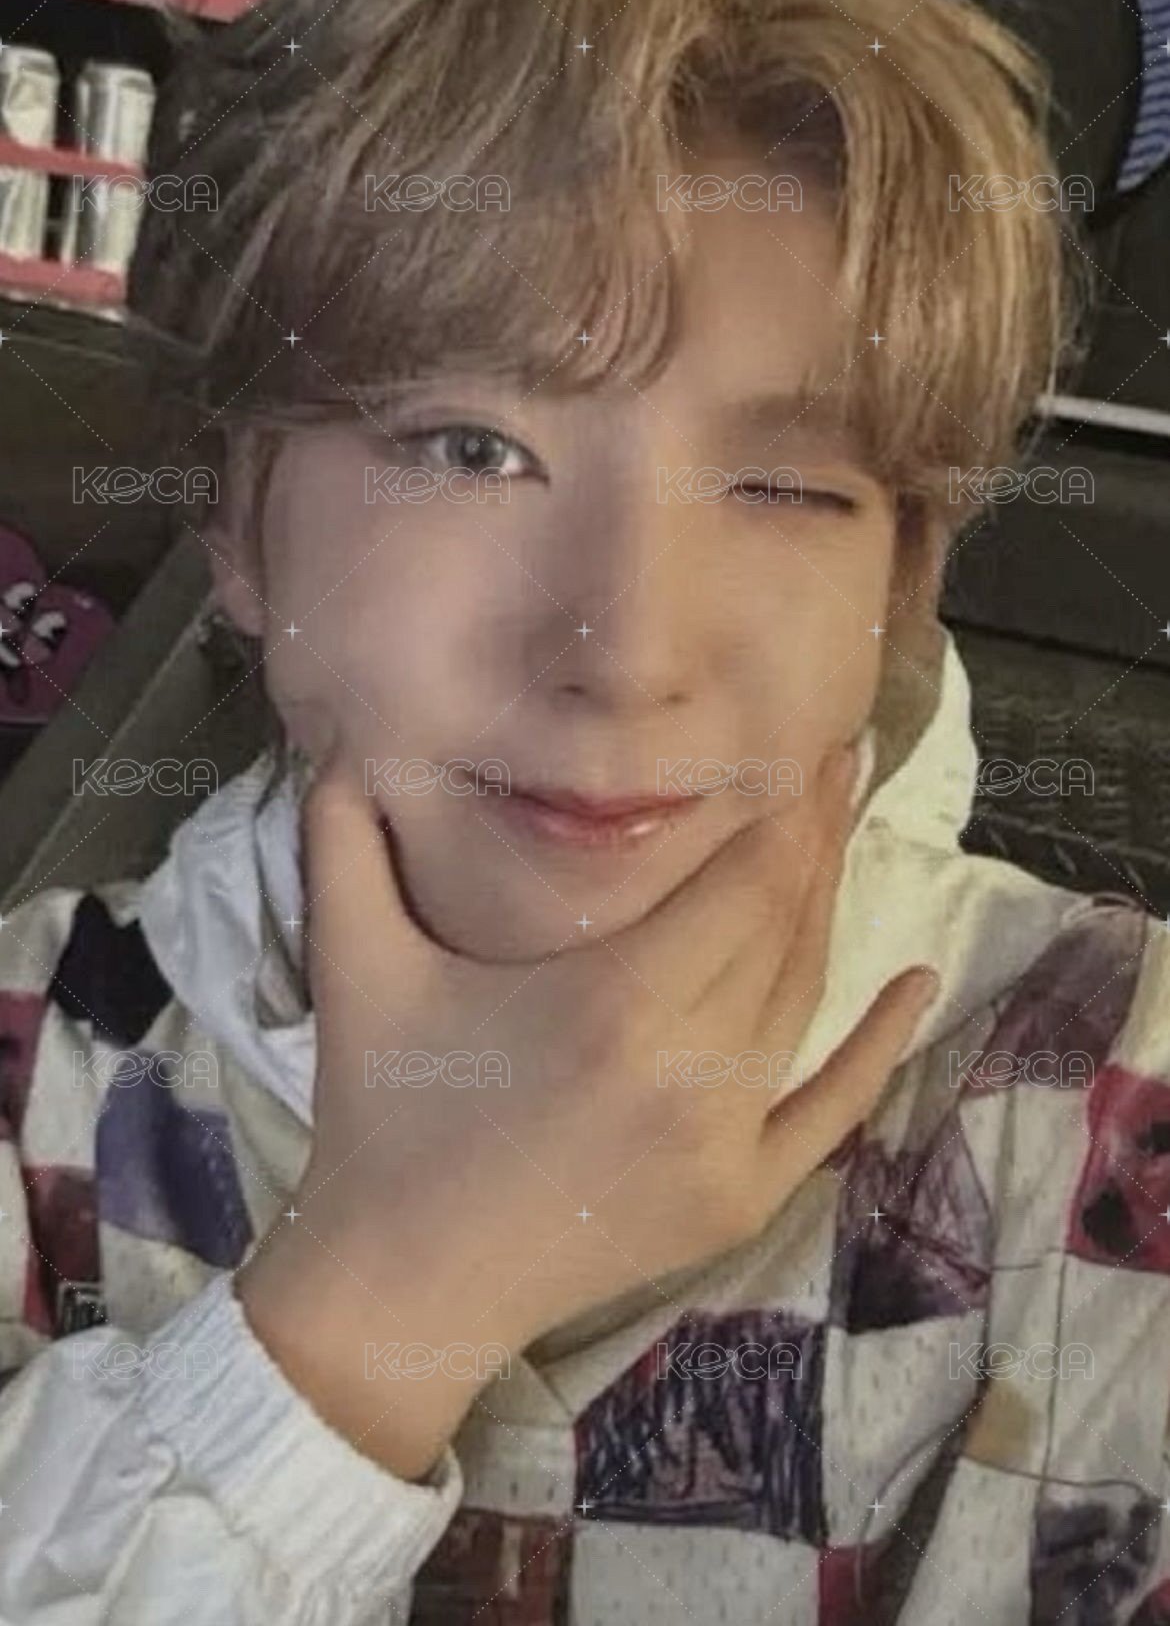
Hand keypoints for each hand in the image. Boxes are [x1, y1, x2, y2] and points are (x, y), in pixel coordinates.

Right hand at [239, 742, 935, 1475]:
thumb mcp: (354, 971)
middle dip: (818, 833)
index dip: (787, 803)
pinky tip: (918, 979)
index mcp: (614, 1001)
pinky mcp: (742, 1198)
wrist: (404, 1285)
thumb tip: (339, 745)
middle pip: (787, 923)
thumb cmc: (383, 1116)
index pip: (744, 877)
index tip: (806, 736)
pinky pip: (833, 1108)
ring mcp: (728, 1141)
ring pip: (807, 996)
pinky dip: (881, 1044)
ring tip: (844, 829)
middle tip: (837, 758)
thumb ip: (343, 847)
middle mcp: (692, 1067)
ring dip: (833, 907)